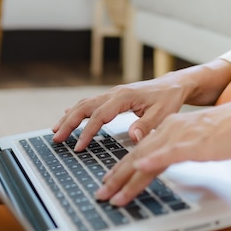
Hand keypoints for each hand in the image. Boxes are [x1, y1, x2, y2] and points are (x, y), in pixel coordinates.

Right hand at [52, 59, 230, 151]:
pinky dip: (76, 111)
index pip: (99, 116)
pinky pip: (90, 103)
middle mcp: (114, 93)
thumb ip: (147, 125)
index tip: (78, 146)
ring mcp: (111, 94)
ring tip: (56, 131)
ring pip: (84, 104)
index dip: (87, 132)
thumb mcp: (164, 114)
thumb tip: (133, 136)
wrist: (174, 84)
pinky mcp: (112, 98)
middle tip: (56, 138)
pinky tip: (67, 116)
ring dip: (69, 117)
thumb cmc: (169, 99)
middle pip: (84, 107)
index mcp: (124, 97)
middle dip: (68, 123)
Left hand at [95, 98, 230, 205]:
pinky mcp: (193, 143)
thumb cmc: (228, 133)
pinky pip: (169, 153)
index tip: (109, 183)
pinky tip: (139, 169)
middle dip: (116, 179)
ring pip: (147, 159)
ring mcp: (179, 137)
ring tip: (113, 194)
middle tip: (101, 195)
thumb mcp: (196, 143)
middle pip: (136, 157)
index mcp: (168, 130)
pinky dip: (152, 161)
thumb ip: (178, 151)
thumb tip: (165, 163)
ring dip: (127, 178)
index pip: (139, 152)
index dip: (122, 170)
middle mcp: (169, 131)